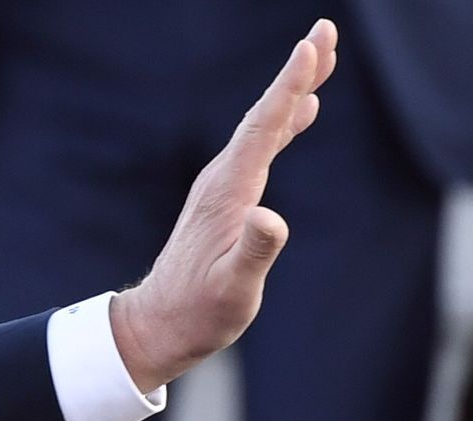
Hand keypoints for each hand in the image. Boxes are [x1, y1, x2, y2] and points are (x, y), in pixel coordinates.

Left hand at [111, 18, 338, 392]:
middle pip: (264, 116)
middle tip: (325, 32)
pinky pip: (259, 148)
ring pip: (263, 128)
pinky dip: (282, 123)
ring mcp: (222, 188)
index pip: (263, 128)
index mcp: (229, 194)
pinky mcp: (224, 200)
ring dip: (292, 92)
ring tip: (320, 58)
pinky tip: (300, 114)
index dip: (289, 88)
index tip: (310, 48)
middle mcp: (222, 181)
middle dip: (296, 74)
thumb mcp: (234, 288)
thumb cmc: (199, 312)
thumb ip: (255, 252)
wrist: (159, 325)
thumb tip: (270, 218)